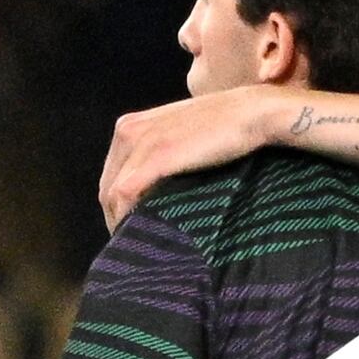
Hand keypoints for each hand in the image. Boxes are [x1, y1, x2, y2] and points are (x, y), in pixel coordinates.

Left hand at [98, 87, 289, 228]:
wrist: (252, 112)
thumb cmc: (224, 128)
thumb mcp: (180, 137)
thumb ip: (160, 156)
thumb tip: (151, 194)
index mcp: (130, 126)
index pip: (111, 177)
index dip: (117, 207)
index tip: (131, 229)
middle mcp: (127, 131)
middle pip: (107, 189)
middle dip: (117, 218)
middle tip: (135, 244)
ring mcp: (140, 142)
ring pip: (113, 196)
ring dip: (122, 223)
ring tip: (141, 246)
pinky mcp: (156, 157)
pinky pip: (126, 194)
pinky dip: (129, 217)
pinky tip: (146, 234)